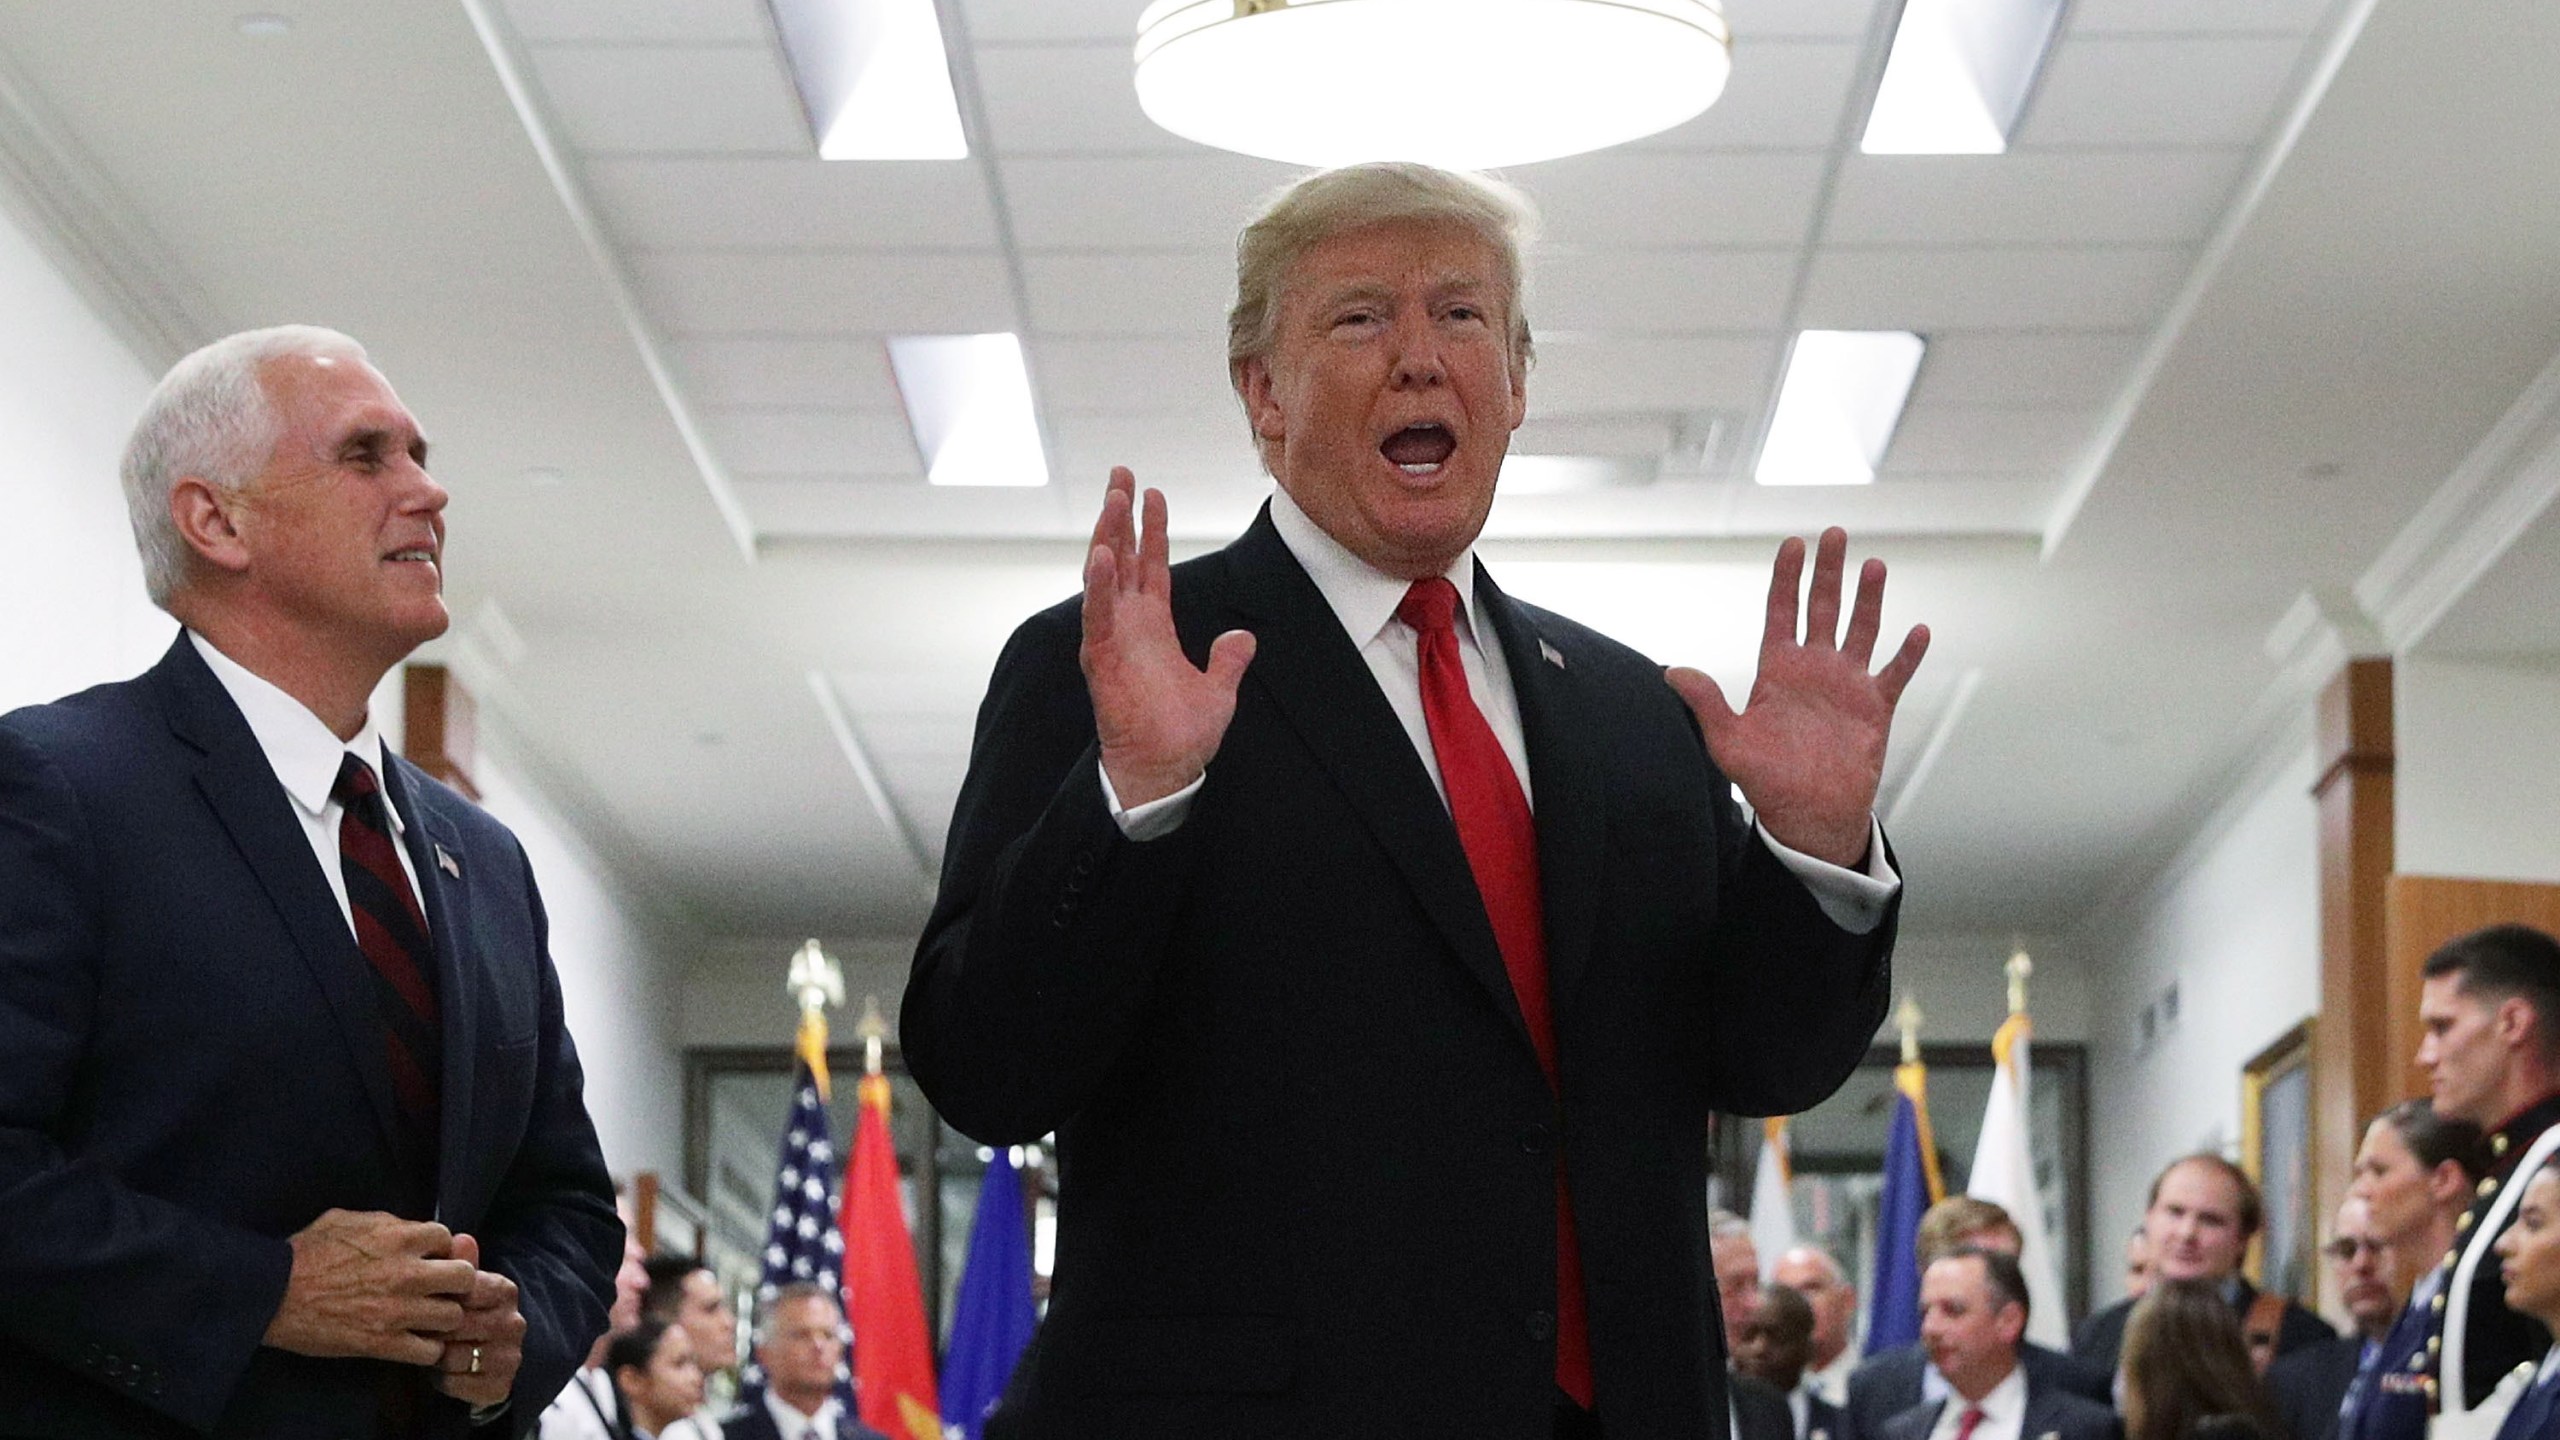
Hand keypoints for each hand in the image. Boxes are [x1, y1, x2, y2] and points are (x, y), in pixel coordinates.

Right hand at [261, 1209, 474, 1364]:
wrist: (271, 1294)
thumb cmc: (304, 1253)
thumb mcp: (346, 1219)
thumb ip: (386, 1222)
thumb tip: (409, 1228)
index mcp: (399, 1237)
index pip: (448, 1237)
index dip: (440, 1248)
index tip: (430, 1258)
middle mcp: (407, 1273)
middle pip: (465, 1277)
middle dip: (456, 1282)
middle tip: (441, 1289)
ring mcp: (398, 1311)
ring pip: (453, 1317)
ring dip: (443, 1317)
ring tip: (428, 1318)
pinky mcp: (383, 1343)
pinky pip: (429, 1352)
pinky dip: (427, 1349)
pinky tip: (414, 1341)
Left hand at [430, 1234, 525, 1409]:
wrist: (483, 1362)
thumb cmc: (465, 1316)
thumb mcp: (459, 1288)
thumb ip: (458, 1263)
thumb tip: (462, 1238)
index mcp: (505, 1291)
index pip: (466, 1290)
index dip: (438, 1299)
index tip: (422, 1303)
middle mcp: (514, 1322)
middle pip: (458, 1325)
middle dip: (432, 1331)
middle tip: (417, 1333)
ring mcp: (510, 1355)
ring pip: (455, 1357)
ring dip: (435, 1357)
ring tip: (429, 1352)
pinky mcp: (501, 1385)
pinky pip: (458, 1384)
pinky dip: (443, 1380)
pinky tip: (440, 1373)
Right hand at [1081, 467, 1256, 805]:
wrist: (1165, 770)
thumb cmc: (1184, 736)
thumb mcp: (1219, 690)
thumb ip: (1228, 660)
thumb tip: (1243, 636)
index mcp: (1153, 626)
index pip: (1151, 565)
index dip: (1151, 529)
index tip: (1153, 492)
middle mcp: (1129, 624)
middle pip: (1122, 556)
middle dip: (1120, 514)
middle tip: (1120, 472)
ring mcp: (1113, 638)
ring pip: (1105, 576)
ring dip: (1108, 536)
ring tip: (1113, 499)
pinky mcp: (1102, 660)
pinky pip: (1098, 616)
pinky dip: (1099, 586)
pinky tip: (1102, 555)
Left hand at [1666, 527, 1927, 867]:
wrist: (1807, 816)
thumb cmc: (1765, 782)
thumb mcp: (1728, 742)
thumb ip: (1706, 703)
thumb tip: (1671, 671)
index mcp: (1778, 670)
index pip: (1782, 612)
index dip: (1786, 578)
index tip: (1792, 544)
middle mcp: (1813, 669)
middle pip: (1823, 608)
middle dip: (1828, 571)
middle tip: (1834, 534)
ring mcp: (1846, 685)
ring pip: (1861, 630)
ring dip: (1869, 599)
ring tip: (1875, 565)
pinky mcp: (1874, 708)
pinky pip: (1895, 674)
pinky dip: (1908, 654)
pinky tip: (1919, 631)